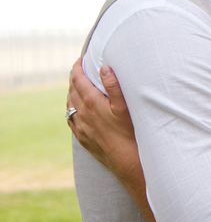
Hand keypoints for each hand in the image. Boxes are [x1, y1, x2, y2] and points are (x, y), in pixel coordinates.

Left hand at [67, 59, 138, 181]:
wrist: (127, 161)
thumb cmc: (129, 132)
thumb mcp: (124, 106)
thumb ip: (113, 85)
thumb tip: (103, 67)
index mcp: (91, 103)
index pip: (78, 79)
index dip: (77, 67)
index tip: (80, 60)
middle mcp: (82, 114)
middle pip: (72, 90)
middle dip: (74, 77)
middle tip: (80, 69)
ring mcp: (80, 126)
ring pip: (69, 104)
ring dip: (72, 92)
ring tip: (78, 86)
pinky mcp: (82, 137)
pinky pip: (70, 118)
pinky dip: (71, 108)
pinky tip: (76, 108)